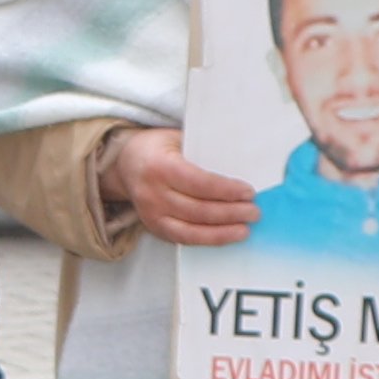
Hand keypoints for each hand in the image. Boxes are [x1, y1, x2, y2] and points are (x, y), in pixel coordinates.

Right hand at [94, 124, 262, 248]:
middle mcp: (152, 193)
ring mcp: (151, 214)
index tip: (249, 192)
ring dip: (222, 232)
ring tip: (245, 230)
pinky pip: (184, 239)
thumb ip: (203, 152)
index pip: (199, 183)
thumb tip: (242, 165)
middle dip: (230, 213)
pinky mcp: (154, 228)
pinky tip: (225, 236)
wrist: (124, 163)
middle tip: (254, 212)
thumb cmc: (157, 148)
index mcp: (160, 166)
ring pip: (192, 230)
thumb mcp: (177, 138)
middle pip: (198, 210)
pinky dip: (207, 240)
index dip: (226, 190)